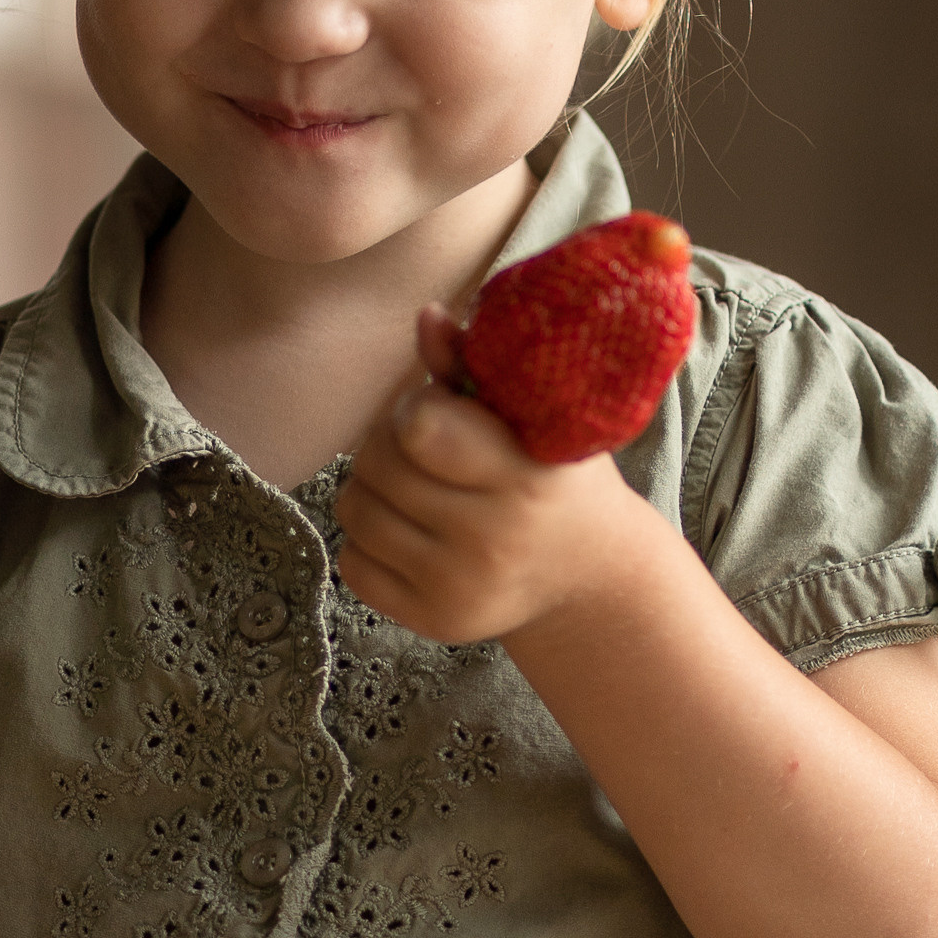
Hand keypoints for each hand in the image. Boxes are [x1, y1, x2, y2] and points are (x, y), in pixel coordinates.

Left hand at [334, 306, 649, 643]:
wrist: (586, 574)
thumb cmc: (553, 476)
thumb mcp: (533, 417)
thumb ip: (474, 366)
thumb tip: (426, 317)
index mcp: (523, 476)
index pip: (418, 426)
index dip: (414, 406)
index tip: (440, 410)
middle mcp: (493, 540)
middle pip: (377, 465)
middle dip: (386, 442)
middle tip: (420, 445)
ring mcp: (459, 587)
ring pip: (355, 511)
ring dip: (371, 486)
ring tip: (413, 484)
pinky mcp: (432, 621)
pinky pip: (351, 564)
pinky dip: (368, 539)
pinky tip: (409, 529)